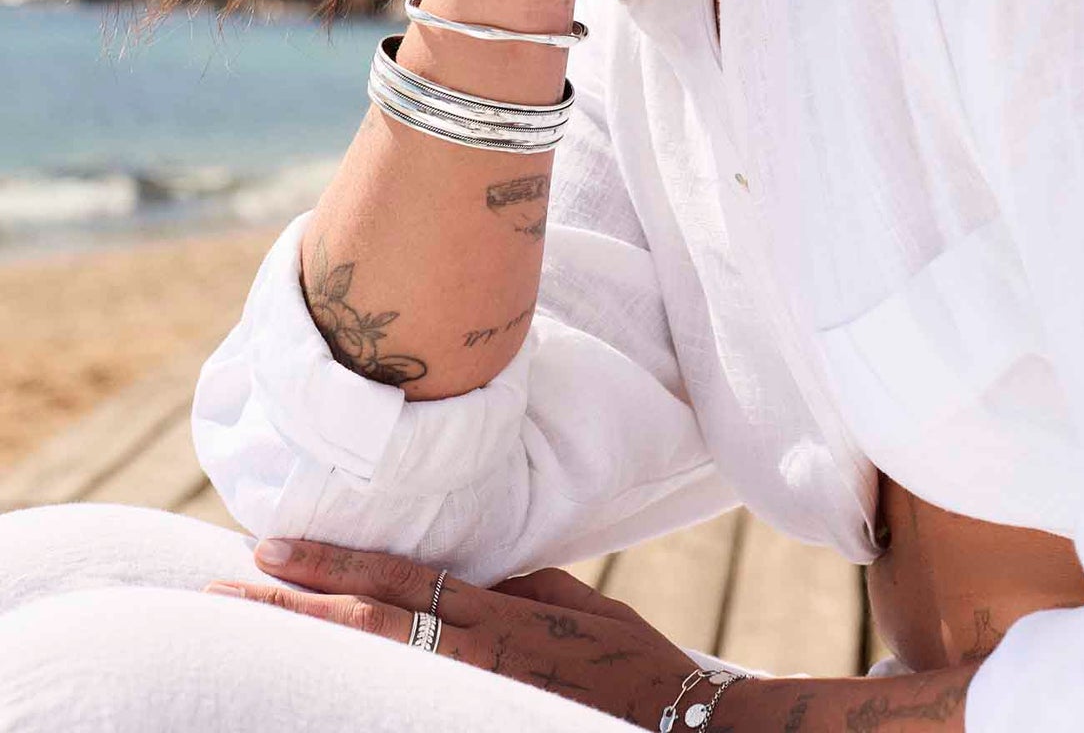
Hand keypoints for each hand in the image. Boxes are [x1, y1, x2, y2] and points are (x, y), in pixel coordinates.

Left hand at [204, 537, 698, 725]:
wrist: (680, 721)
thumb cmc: (629, 658)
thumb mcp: (571, 600)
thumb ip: (513, 581)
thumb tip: (466, 565)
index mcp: (497, 613)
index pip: (398, 581)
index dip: (332, 565)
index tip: (271, 548)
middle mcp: (475, 652)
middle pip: (366, 626)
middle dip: (291, 608)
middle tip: (222, 590)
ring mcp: (474, 695)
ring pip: (372, 667)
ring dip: (306, 646)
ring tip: (246, 625)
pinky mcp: (482, 716)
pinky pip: (405, 702)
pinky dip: (354, 691)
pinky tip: (312, 685)